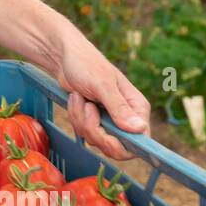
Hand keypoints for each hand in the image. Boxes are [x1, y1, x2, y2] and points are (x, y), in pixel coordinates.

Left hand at [54, 36, 150, 160]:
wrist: (64, 58)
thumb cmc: (86, 64)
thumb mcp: (102, 85)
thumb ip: (119, 108)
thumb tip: (139, 129)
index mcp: (137, 107)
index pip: (141, 140)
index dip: (122, 145)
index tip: (104, 135)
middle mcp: (127, 117)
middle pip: (116, 147)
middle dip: (95, 131)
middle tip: (87, 110)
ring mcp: (109, 121)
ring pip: (97, 140)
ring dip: (81, 120)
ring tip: (80, 97)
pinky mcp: (94, 121)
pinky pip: (84, 133)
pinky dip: (75, 118)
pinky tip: (75, 100)